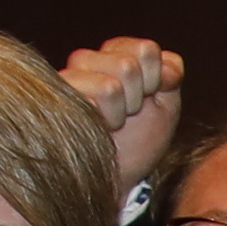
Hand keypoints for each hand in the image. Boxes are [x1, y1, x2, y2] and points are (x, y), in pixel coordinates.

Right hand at [59, 36, 188, 192]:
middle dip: (138, 98)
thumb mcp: (166, 105)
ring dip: (119, 113)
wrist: (117, 176)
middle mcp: (88, 60)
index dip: (157, 79)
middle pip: (128, 66)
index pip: (145, 49)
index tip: (149, 97)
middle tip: (128, 114)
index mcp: (115, 54)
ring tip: (111, 122)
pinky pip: (90, 103)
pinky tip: (96, 128)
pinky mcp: (55, 99)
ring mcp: (68, 78)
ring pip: (110, 86)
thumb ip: (170, 75)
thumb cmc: (139, 140)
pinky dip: (103, 123)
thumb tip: (165, 66)